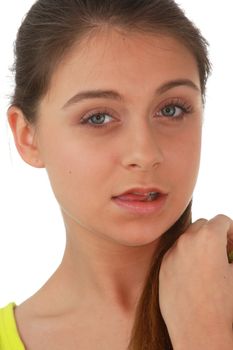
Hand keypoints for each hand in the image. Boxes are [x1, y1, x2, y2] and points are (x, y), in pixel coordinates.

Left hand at [159, 214, 232, 348]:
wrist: (200, 331)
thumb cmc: (226, 303)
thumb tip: (229, 249)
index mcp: (208, 237)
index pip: (222, 220)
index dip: (232, 231)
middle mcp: (186, 240)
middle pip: (202, 225)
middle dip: (214, 234)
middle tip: (223, 253)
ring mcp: (171, 253)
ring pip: (186, 238)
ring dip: (197, 244)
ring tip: (208, 264)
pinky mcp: (162, 267)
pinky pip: (175, 253)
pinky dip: (184, 257)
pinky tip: (193, 276)